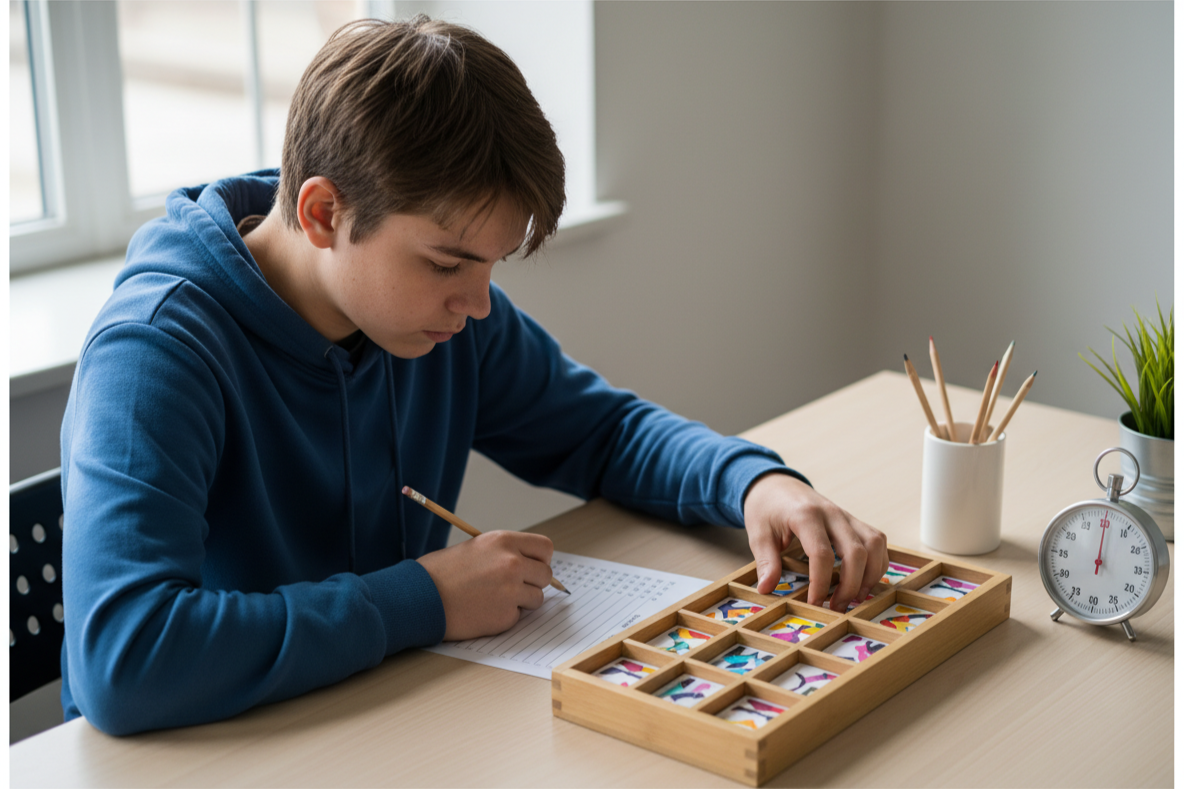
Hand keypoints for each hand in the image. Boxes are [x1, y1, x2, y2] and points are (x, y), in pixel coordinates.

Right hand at [417, 530, 554, 640]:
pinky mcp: (505, 616)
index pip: (545, 548)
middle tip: (514, 586)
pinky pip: (518, 616)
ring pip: (537, 598)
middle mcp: (512, 563)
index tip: (533, 566)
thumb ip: (505, 553)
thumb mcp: (477, 548)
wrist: (420, 597)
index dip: (540, 559)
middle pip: (546, 574)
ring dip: (522, 601)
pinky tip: (484, 610)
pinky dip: (505, 616)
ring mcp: (511, 591)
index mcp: (504, 541)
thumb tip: (531, 564)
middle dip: (534, 582)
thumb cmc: (442, 572)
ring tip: (494, 598)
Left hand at [743, 473, 887, 611]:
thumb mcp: (758, 534)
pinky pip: (877, 541)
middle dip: (851, 585)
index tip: (815, 603)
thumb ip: (766, 562)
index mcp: (805, 516)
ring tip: (855, 597)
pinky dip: (877, 563)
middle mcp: (831, 513)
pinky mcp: (853, 520)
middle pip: (856, 551)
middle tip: (836, 607)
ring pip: (874, 545)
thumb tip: (766, 589)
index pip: (821, 554)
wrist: (776, 484)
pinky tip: (863, 581)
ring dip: (870, 575)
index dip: (821, 583)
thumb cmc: (766, 509)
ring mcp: (846, 515)